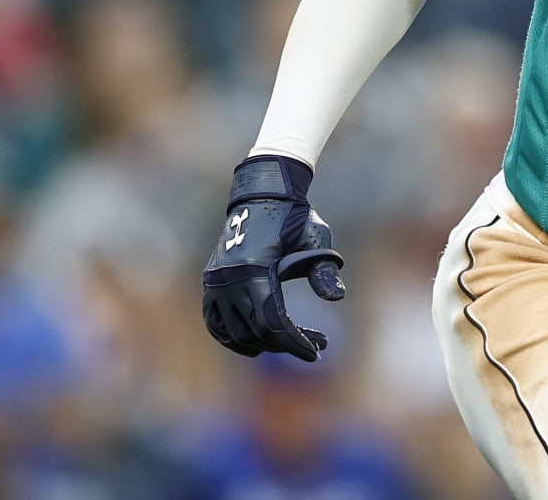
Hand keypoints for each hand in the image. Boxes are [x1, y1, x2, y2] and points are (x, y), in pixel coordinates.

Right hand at [201, 155, 345, 361]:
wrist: (263, 194)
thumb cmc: (295, 217)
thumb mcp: (315, 239)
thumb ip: (323, 270)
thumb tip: (337, 298)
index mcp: (253, 271)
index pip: (272, 322)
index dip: (295, 342)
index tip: (317, 352)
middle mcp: (228, 281)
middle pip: (256, 331)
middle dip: (287, 343)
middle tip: (317, 344)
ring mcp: (215, 283)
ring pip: (236, 332)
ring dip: (265, 343)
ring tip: (293, 342)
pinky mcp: (211, 283)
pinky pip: (215, 323)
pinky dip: (233, 338)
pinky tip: (255, 344)